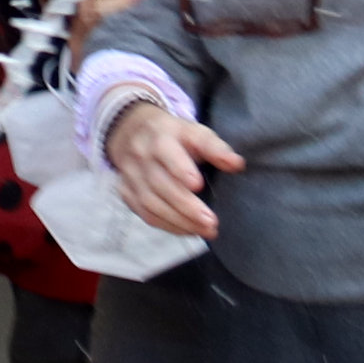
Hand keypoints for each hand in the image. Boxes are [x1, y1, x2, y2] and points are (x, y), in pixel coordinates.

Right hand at [105, 99, 240, 237]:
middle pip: (160, 184)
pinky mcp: (126, 192)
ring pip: (151, 203)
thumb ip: (216, 148)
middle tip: (211, 222)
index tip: (198, 184)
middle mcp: (141, 155)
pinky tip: (188, 230)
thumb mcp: (195, 133)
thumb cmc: (175, 136)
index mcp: (161, 136)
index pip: (167, 151)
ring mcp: (131, 175)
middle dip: (186, 205)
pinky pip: (145, 214)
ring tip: (205, 230)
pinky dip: (168, 226)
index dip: (180, 168)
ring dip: (179, 221)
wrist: (133, 132)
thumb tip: (237, 164)